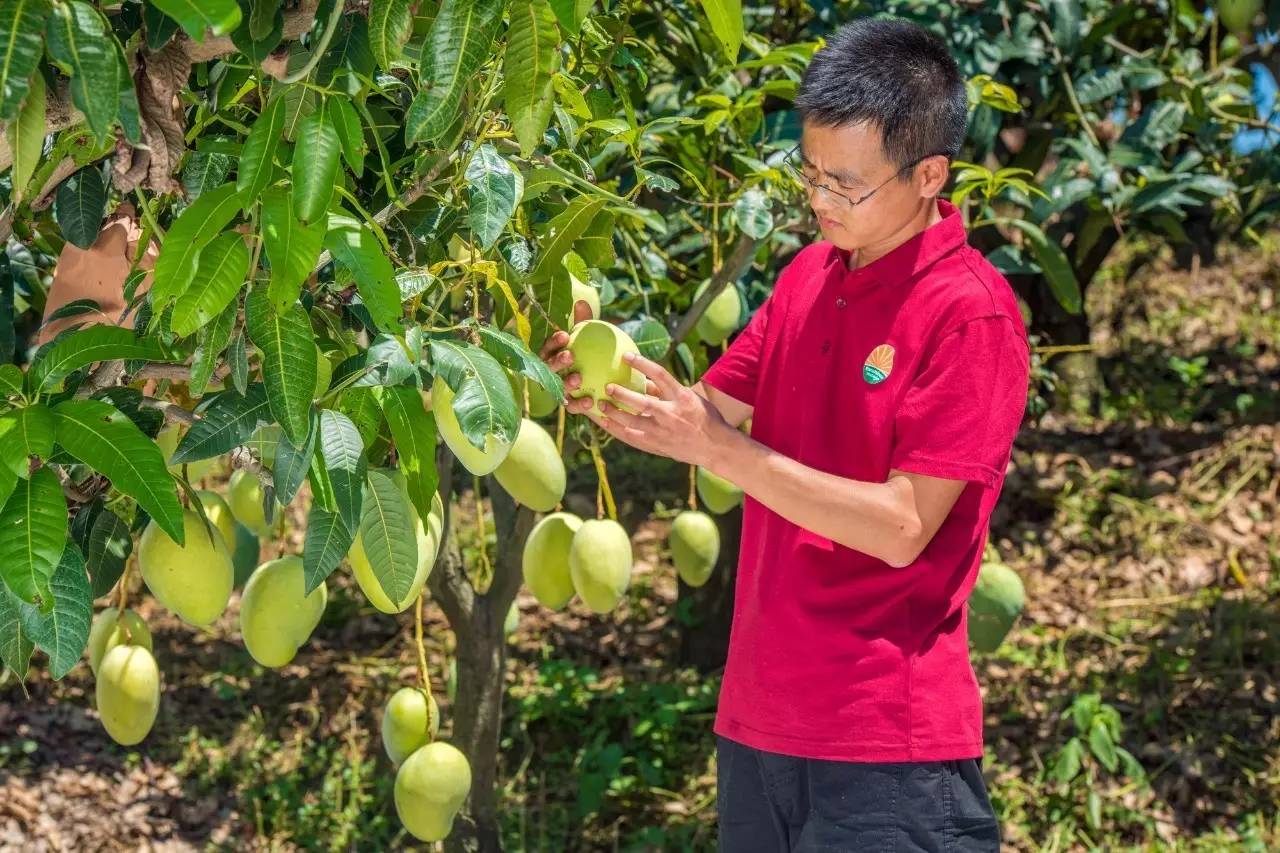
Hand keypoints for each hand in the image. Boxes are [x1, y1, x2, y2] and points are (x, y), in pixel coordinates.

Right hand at [538, 299, 594, 413]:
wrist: (604, 381)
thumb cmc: (592, 354)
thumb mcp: (590, 338)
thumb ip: (584, 323)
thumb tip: (582, 302)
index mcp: (554, 354)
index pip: (549, 347)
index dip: (554, 342)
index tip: (565, 336)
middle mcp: (552, 373)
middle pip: (549, 367)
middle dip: (557, 361)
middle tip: (570, 355)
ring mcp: (559, 389)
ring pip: (558, 387)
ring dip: (566, 383)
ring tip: (579, 378)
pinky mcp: (570, 405)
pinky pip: (571, 406)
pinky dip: (578, 404)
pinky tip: (589, 401)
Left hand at [589, 351, 732, 467]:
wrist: (716, 448)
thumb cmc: (704, 418)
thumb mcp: (690, 398)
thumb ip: (666, 390)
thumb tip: (643, 380)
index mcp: (683, 398)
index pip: (661, 375)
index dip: (643, 364)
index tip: (626, 356)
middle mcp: (672, 415)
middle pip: (643, 403)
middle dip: (623, 395)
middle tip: (607, 387)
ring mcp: (663, 433)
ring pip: (633, 423)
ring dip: (614, 414)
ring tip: (600, 405)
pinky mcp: (657, 446)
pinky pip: (632, 438)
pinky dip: (616, 430)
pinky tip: (605, 423)